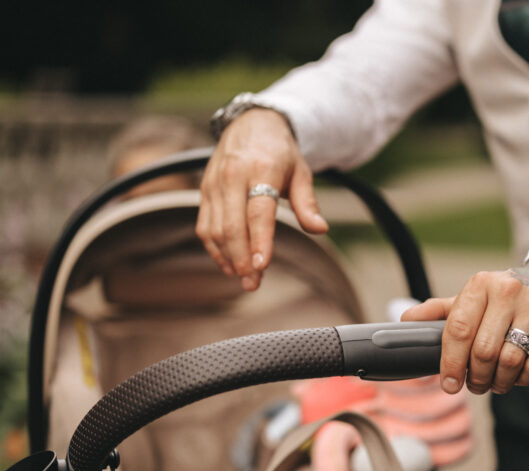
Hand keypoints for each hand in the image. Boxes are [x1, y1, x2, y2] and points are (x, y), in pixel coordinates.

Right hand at [196, 108, 328, 290]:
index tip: (262, 266)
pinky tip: (229, 265)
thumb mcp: (302, 172)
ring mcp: (214, 183)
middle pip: (232, 225)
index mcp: (260, 168)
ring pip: (214, 229)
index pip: (258, 211)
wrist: (251, 124)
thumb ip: (308, 203)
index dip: (259, 240)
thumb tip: (320, 229)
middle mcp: (232, 175)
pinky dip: (214, 249)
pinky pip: (204, 225)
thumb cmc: (280, 153)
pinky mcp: (204, 191)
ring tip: (245, 279)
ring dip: (228, 258)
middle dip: (241, 258)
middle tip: (253, 284)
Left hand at [402, 257, 528, 394]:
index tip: (450, 384)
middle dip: (476, 377)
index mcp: (481, 285)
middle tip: (475, 385)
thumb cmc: (507, 296)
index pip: (458, 330)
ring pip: (510, 360)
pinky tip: (518, 376)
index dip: (451, 363)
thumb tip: (404, 320)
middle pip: (483, 351)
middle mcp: (508, 290)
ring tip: (496, 383)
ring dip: (499, 382)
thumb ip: (440, 311)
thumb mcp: (474, 297)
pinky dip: (523, 379)